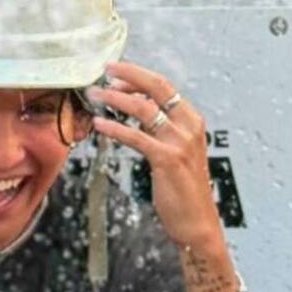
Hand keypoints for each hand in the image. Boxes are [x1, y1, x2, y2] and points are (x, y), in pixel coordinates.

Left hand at [87, 62, 223, 249]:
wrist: (197, 222)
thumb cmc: (182, 187)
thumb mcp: (176, 149)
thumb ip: (160, 128)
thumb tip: (133, 106)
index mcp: (191, 120)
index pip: (163, 86)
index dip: (137, 75)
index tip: (115, 73)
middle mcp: (189, 126)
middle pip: (157, 87)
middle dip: (128, 74)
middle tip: (105, 69)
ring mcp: (179, 142)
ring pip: (143, 108)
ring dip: (115, 98)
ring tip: (94, 95)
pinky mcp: (167, 159)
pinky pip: (135, 137)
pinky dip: (114, 128)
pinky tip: (100, 124)